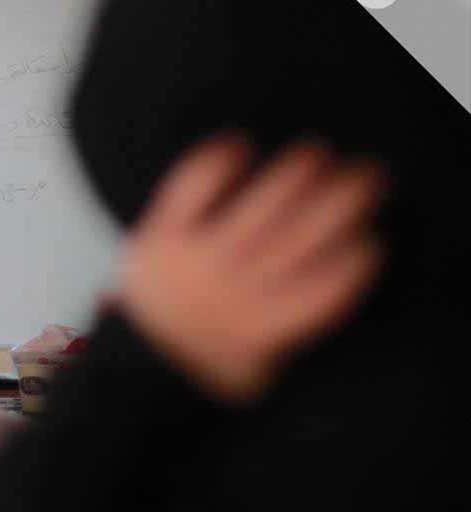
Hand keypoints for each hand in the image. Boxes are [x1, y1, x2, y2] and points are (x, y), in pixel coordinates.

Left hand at [116, 136, 383, 403]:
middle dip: (339, 202)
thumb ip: (297, 323)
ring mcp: (195, 260)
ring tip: (314, 154)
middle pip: (298, 238)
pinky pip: (190, 190)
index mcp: (264, 328)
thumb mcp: (263, 365)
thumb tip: (346, 271)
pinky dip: (215, 164)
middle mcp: (233, 291)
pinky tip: (239, 146)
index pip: (324, 289)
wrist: (138, 359)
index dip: (355, 260)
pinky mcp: (160, 235)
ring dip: (291, 176)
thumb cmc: (212, 357)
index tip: (374, 237)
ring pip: (255, 209)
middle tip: (365, 176)